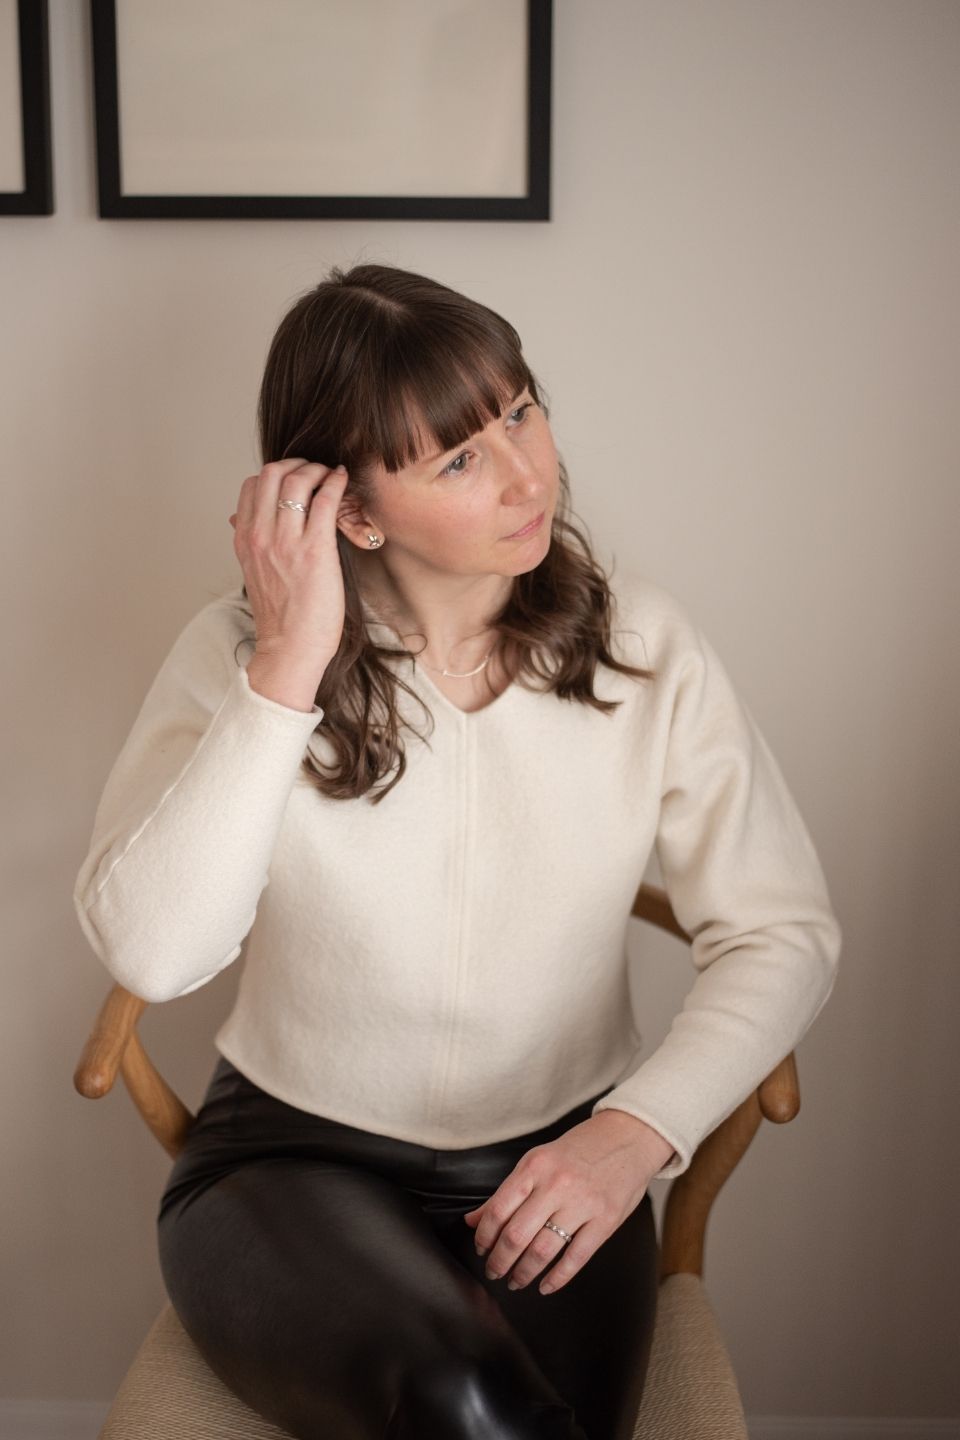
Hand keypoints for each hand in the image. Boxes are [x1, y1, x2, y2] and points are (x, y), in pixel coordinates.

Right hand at [228, 459, 350, 682]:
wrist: (290, 649)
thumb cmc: (280, 616)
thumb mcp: (253, 573)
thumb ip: (248, 542)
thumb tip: (237, 519)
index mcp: (244, 539)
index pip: (251, 485)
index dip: (276, 473)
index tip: (295, 478)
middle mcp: (260, 535)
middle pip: (271, 472)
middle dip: (297, 463)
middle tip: (315, 470)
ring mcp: (286, 541)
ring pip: (297, 479)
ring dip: (318, 469)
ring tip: (331, 476)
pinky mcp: (314, 550)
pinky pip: (325, 500)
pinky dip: (335, 483)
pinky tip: (342, 482)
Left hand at [463, 1110, 670, 1296]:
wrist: (628, 1137)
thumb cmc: (580, 1149)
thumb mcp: (539, 1160)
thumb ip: (508, 1191)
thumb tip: (474, 1220)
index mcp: (535, 1166)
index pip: (499, 1210)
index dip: (485, 1236)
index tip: (481, 1249)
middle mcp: (557, 1185)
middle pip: (517, 1235)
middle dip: (500, 1261)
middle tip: (494, 1272)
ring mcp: (583, 1203)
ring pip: (543, 1250)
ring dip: (524, 1273)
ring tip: (516, 1282)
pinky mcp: (606, 1220)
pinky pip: (576, 1257)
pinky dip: (557, 1278)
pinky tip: (545, 1286)